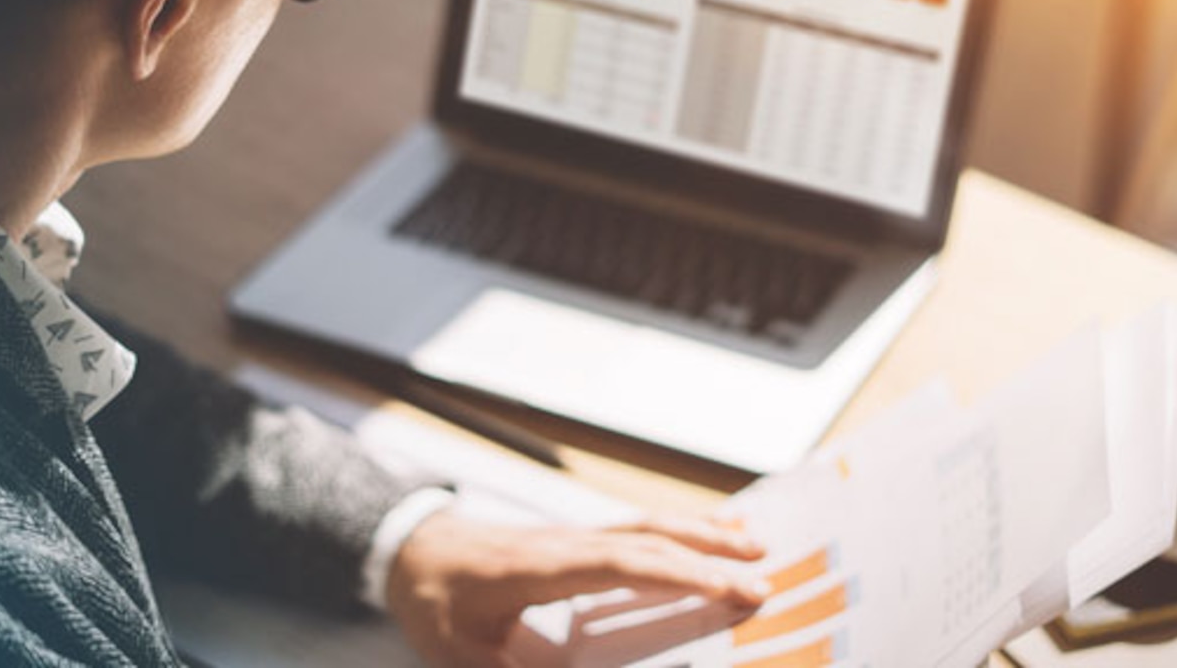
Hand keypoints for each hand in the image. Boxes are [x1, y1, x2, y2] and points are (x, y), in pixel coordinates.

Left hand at [385, 512, 769, 667]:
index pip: (625, 565)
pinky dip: (678, 529)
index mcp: (546, 567)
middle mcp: (570, 542)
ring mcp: (575, 536)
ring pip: (647, 525)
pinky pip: (636, 529)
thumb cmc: (436, 600)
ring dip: (701, 532)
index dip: (680, 575)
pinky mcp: (577, 540)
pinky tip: (706, 532)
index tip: (729, 589)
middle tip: (765, 576)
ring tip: (752, 541)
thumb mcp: (462, 652)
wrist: (410, 551)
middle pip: (649, 539)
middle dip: (709, 556)